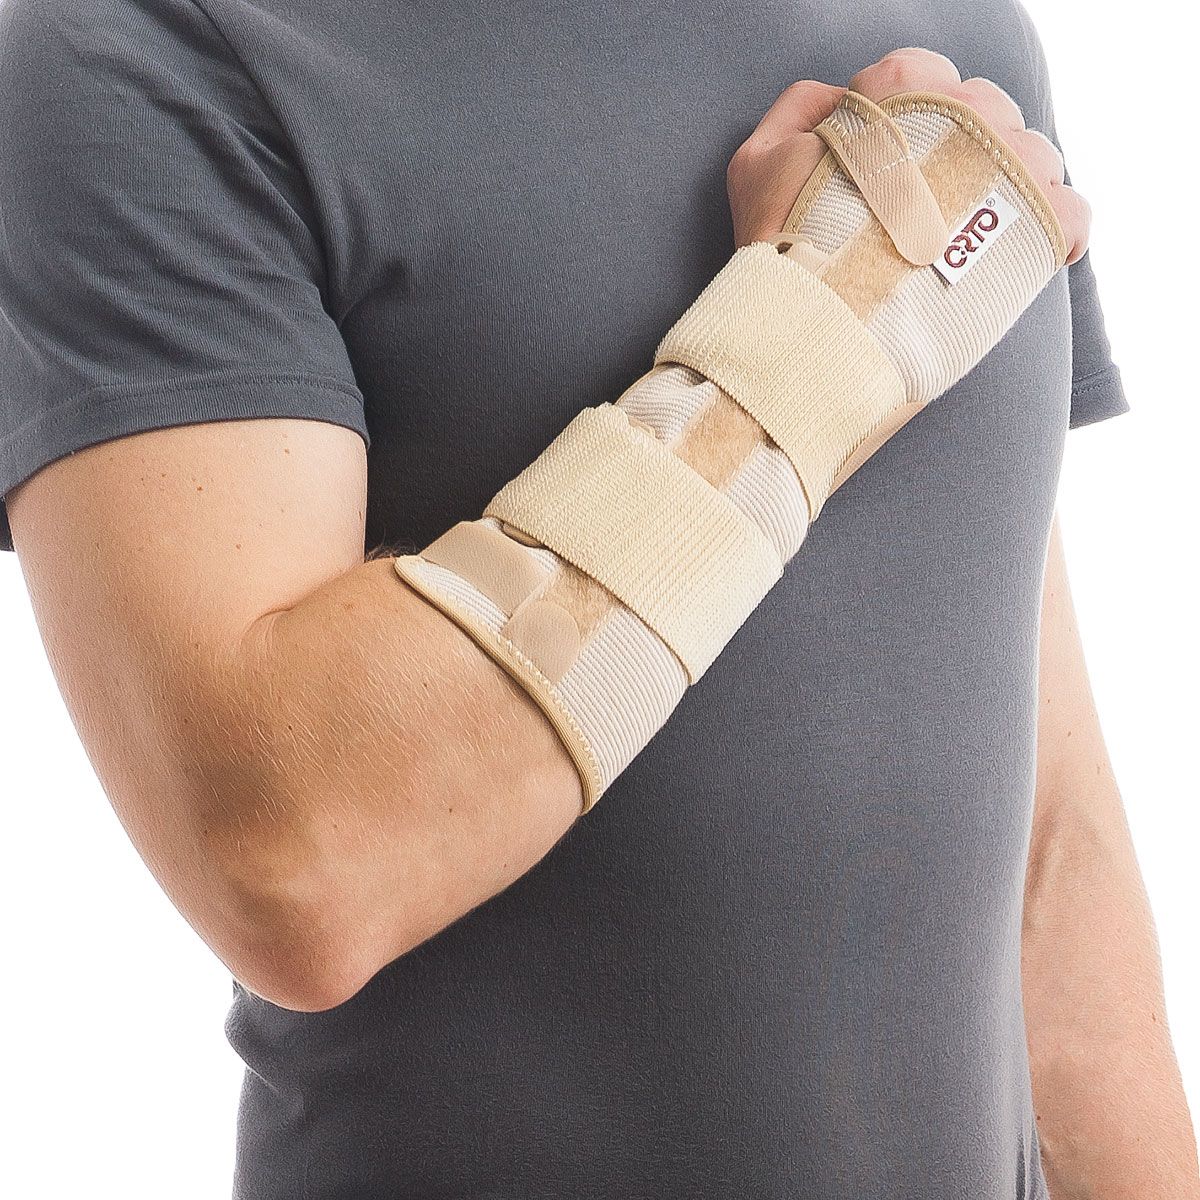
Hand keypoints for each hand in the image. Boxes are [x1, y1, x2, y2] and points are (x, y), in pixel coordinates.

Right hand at [727, 47, 1089, 263]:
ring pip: (1034, 158)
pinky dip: (1055, 232)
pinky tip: (1024, 254)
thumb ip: (800, 110)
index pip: (925, 76)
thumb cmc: (783, 252)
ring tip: (970, 238)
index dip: (907, 118)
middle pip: (987, 113)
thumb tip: (836, 98)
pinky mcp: (1041, 233)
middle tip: (927, 210)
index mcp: (907, 88)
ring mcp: (1013, 171)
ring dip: (1009, 187)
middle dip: (962, 151)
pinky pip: (1071, 215)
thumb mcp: (758, 162)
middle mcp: (971, 115)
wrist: (822, 334)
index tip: (891, 168)